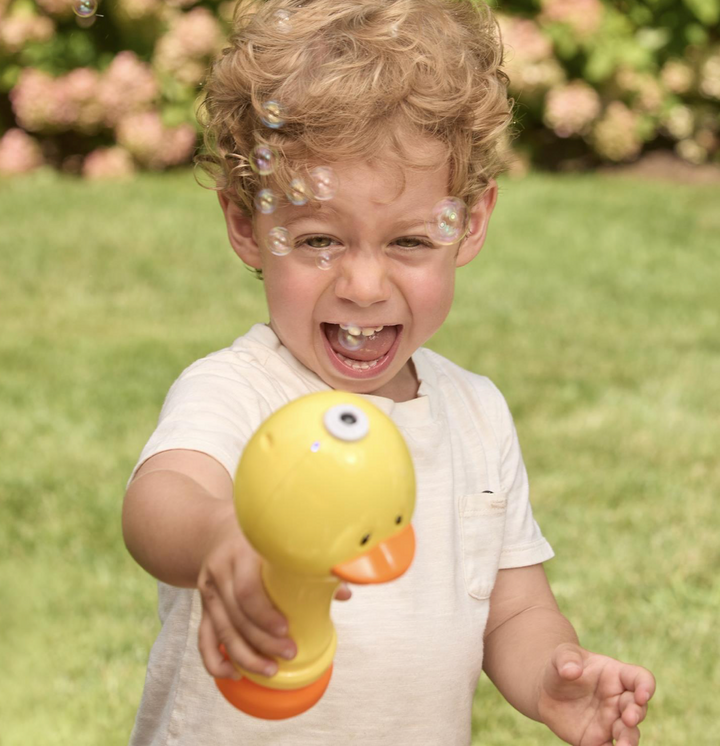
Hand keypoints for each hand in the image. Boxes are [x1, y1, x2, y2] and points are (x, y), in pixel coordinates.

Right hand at [197, 517, 350, 680]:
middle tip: (289, 653)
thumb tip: (345, 593)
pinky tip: (234, 673)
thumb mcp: (275, 543)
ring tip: (270, 670)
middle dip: (262, 641)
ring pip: (222, 630)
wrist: (216, 532)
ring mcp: (209, 591)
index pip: (247, 589)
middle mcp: (220, 572)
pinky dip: (215, 660)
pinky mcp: (204, 607)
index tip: (285, 629)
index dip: (265, 614)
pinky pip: (204, 638)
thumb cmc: (254, 538)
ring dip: (245, 656)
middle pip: (237, 615)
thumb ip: (307, 565)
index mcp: (241, 553)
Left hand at [537, 643, 655, 745]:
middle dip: (636, 714)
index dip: (646, 686)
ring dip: (629, 740)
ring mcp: (611, 722)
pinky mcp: (599, 740)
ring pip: (629, 734)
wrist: (548, 691)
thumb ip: (567, 660)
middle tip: (628, 719)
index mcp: (616, 676)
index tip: (642, 695)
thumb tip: (571, 671)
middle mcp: (619, 701)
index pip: (640, 678)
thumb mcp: (562, 656)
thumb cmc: (562, 667)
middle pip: (638, 708)